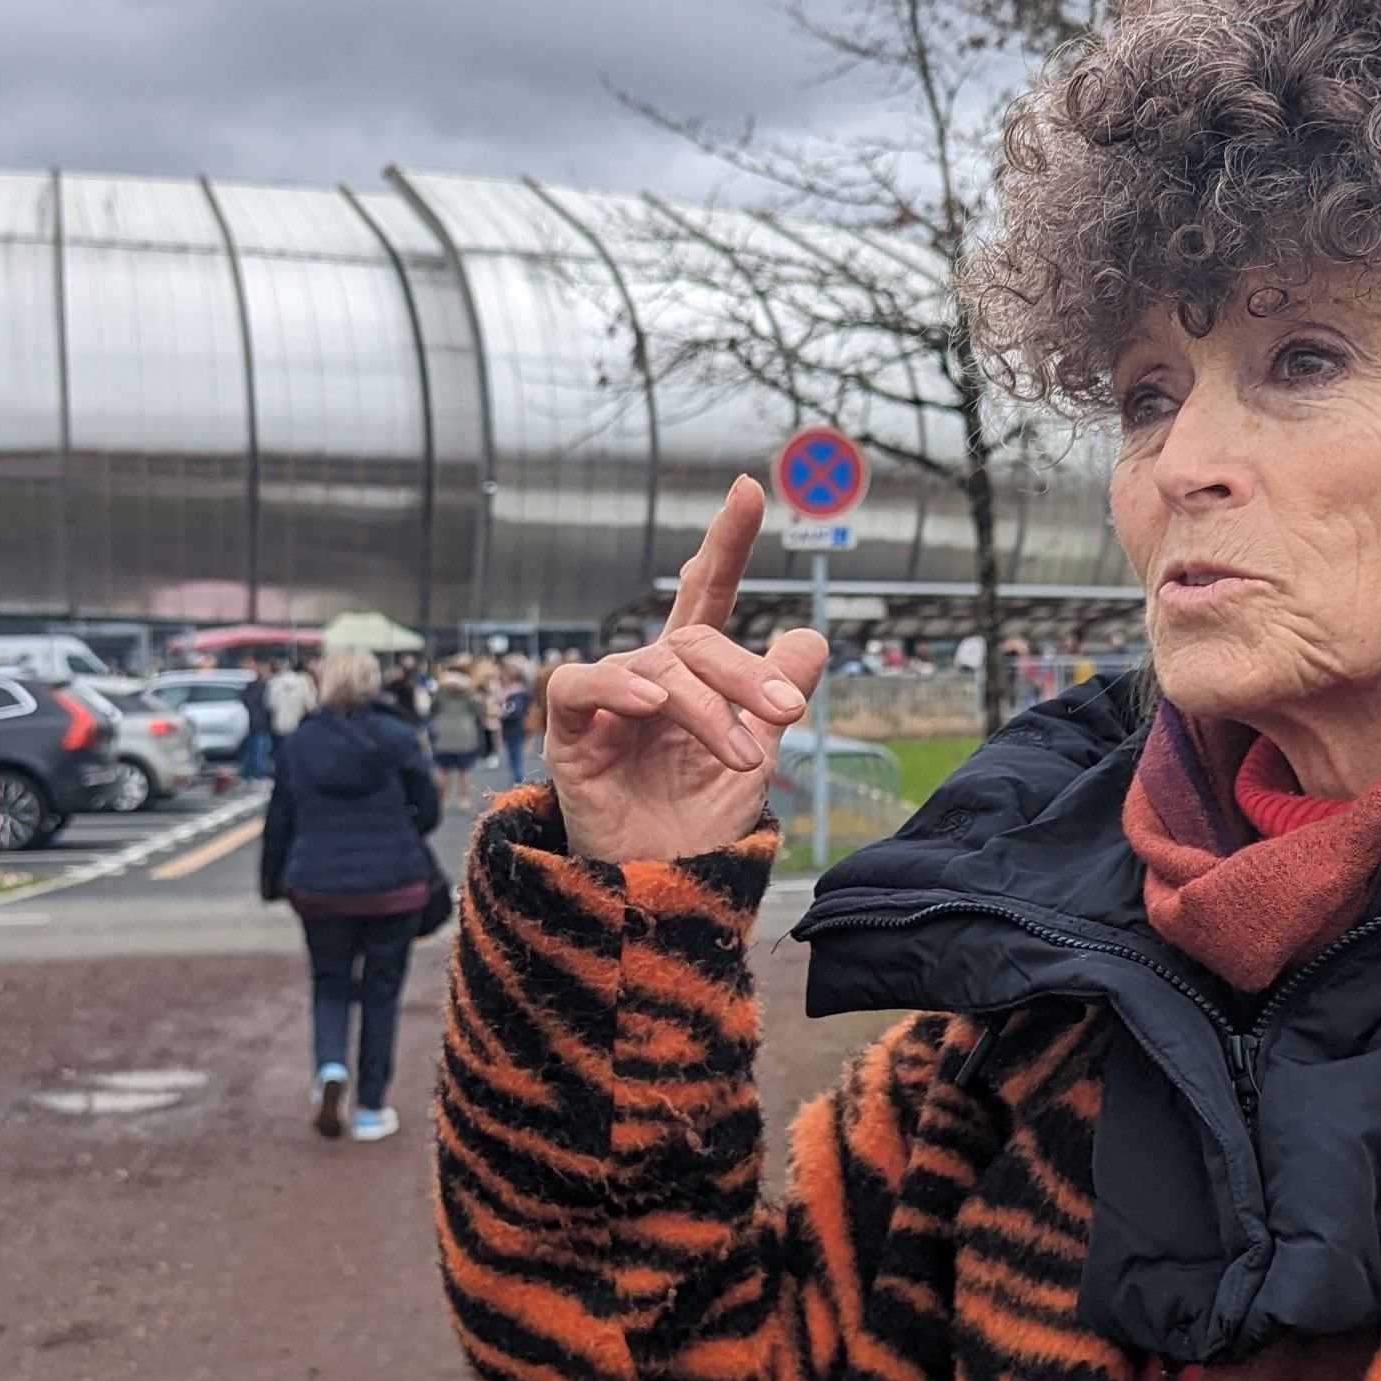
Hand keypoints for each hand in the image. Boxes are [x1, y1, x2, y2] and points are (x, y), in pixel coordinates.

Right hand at [544, 478, 830, 863]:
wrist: (664, 891)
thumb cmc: (700, 824)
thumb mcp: (754, 755)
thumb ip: (776, 694)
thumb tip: (811, 634)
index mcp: (691, 674)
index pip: (705, 594)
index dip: (725, 544)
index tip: (749, 488)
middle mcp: (647, 677)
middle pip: (697, 638)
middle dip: (746, 673)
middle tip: (788, 718)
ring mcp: (606, 702)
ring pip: (658, 667)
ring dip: (707, 708)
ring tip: (742, 757)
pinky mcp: (568, 732)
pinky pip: (583, 685)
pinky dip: (619, 688)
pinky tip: (651, 705)